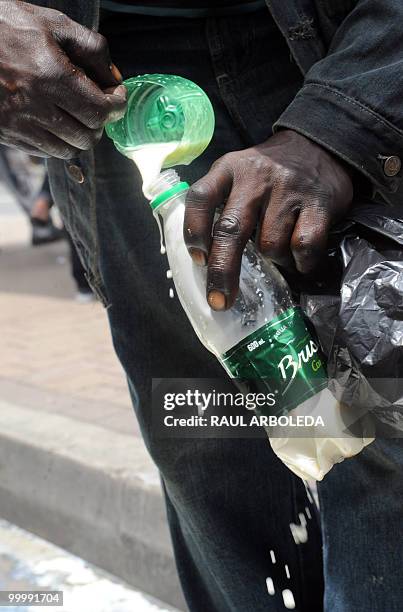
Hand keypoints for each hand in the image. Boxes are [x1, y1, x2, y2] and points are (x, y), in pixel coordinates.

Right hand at [0, 1, 126, 157]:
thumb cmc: (6, 26)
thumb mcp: (51, 23)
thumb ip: (91, 48)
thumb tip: (114, 78)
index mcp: (50, 75)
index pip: (100, 111)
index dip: (116, 106)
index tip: (115, 96)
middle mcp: (35, 105)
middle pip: (88, 136)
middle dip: (100, 122)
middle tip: (96, 105)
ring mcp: (19, 123)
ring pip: (69, 150)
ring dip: (80, 136)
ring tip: (77, 116)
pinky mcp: (8, 134)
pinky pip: (46, 152)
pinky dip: (59, 143)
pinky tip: (56, 123)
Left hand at [184, 129, 352, 310]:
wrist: (319, 146)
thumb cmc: (268, 174)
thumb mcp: (237, 173)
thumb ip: (219, 203)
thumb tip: (205, 259)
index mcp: (229, 169)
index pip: (201, 197)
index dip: (195, 231)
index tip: (198, 259)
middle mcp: (256, 178)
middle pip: (232, 230)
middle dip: (223, 271)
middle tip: (219, 301)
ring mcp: (288, 189)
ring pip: (269, 245)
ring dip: (273, 261)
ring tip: (279, 254)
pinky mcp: (319, 203)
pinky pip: (304, 246)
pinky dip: (301, 263)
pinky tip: (301, 261)